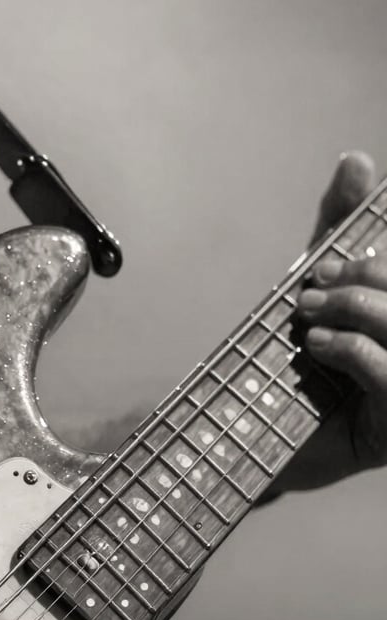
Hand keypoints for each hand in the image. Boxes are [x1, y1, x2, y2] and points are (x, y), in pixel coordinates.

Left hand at [274, 151, 386, 491]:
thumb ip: (340, 229)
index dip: (377, 251)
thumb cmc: (303, 363)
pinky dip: (352, 347)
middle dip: (365, 276)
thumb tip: (357, 159)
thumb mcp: (322, 286)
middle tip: (311, 287)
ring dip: (355, 308)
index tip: (325, 262)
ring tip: (308, 313)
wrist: (260, 444)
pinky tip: (318, 345)